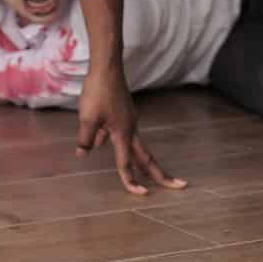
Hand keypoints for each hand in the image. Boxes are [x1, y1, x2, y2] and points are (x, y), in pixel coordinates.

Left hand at [75, 64, 185, 194]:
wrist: (106, 67)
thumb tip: (83, 154)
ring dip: (137, 159)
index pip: (127, 163)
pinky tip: (101, 134)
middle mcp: (131, 128)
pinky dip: (116, 139)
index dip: (131, 180)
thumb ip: (86, 139)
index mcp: (123, 133)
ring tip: (140, 169)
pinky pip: (122, 131)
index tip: (141, 194)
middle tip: (179, 185)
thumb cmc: (97, 92)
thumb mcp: (87, 118)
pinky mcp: (125, 112)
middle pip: (146, 157)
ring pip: (135, 145)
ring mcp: (130, 120)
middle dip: (160, 173)